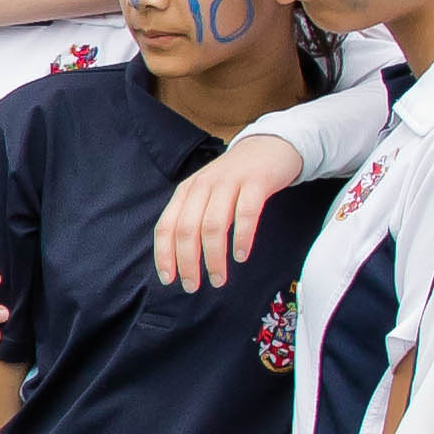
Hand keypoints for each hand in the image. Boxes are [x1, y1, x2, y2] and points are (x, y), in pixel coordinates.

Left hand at [151, 130, 308, 293]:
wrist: (269, 147)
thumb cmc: (235, 179)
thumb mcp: (207, 194)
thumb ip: (194, 218)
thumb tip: (181, 259)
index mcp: (187, 191)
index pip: (166, 226)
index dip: (164, 254)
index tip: (168, 279)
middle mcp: (203, 186)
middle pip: (186, 229)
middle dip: (187, 262)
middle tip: (192, 286)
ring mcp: (229, 182)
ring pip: (213, 225)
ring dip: (214, 257)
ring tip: (218, 279)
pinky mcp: (255, 183)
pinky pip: (246, 214)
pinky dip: (241, 238)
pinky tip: (241, 256)